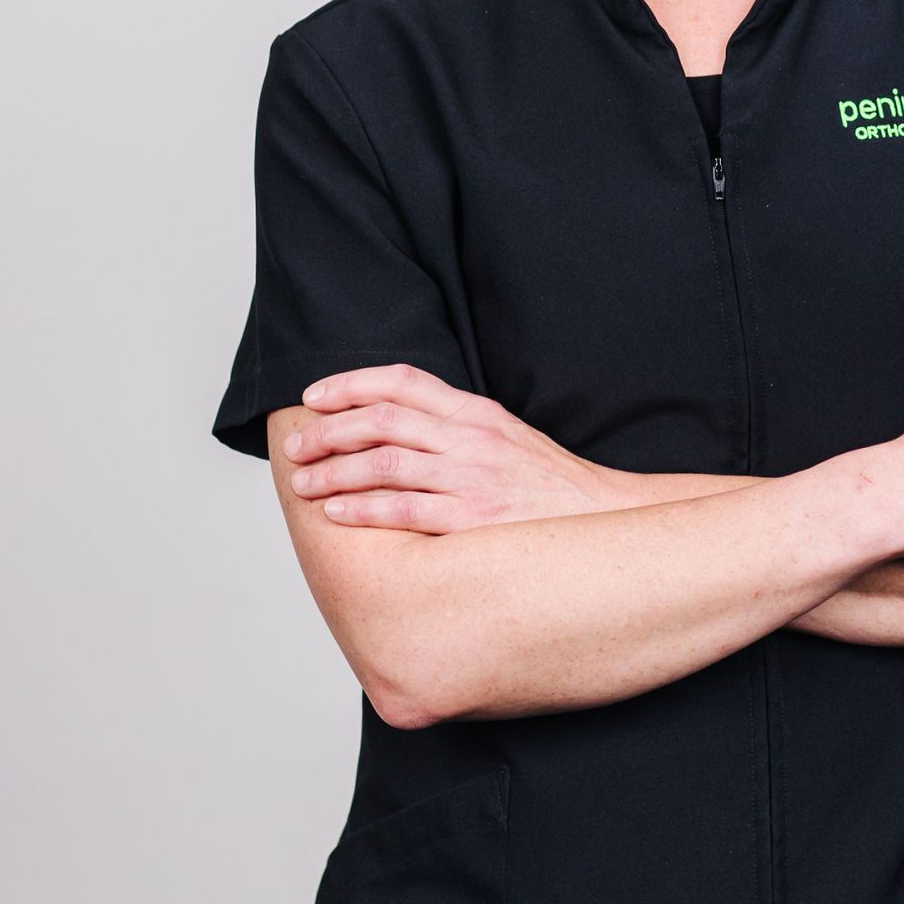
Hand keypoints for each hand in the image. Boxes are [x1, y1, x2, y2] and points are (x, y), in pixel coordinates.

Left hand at [282, 363, 631, 529]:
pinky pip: (405, 510)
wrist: (606, 523)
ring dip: (333, 471)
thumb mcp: (507, 438)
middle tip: (296, 447)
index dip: (351, 383)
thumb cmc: (549, 488)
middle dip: (328, 431)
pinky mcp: (476, 520)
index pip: (404, 381)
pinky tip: (336, 512)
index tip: (314, 397)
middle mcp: (473, 439)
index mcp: (478, 413)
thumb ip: (457, 426)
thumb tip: (394, 424)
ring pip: (384, 463)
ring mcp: (475, 479)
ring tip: (304, 483)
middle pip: (383, 420)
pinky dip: (362, 508)